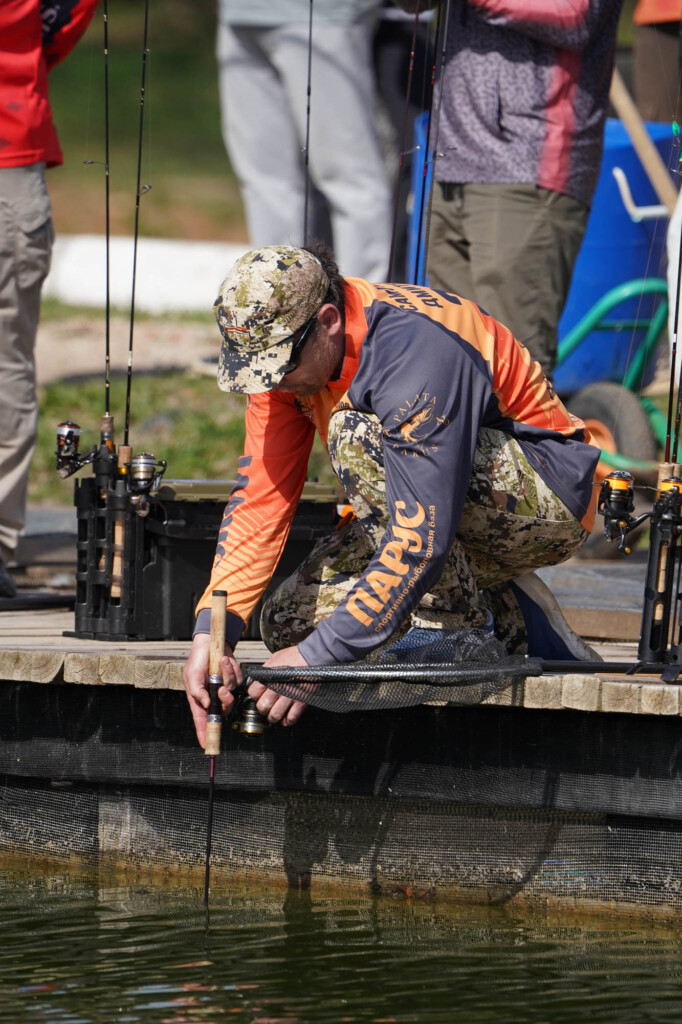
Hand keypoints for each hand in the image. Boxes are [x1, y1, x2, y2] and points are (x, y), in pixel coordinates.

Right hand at [182, 633, 243, 747]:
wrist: (210, 642)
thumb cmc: (197, 659)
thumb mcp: (191, 674)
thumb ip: (197, 691)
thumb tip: (206, 704)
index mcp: (199, 698)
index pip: (203, 719)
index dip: (204, 732)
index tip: (206, 745)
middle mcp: (212, 695)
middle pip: (223, 708)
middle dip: (225, 700)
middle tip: (222, 689)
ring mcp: (223, 687)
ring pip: (232, 691)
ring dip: (228, 675)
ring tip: (221, 662)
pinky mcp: (232, 678)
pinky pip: (238, 679)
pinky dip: (233, 669)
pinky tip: (225, 660)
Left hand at [247, 645, 308, 726]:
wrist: (312, 657)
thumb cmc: (295, 656)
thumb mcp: (274, 658)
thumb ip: (265, 670)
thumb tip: (258, 679)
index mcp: (268, 677)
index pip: (253, 693)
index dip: (255, 696)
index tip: (258, 696)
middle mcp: (277, 688)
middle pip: (262, 707)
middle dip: (262, 708)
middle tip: (265, 707)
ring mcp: (289, 696)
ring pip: (275, 715)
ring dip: (273, 717)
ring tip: (274, 715)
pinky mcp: (301, 701)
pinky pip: (291, 717)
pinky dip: (287, 721)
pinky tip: (286, 719)